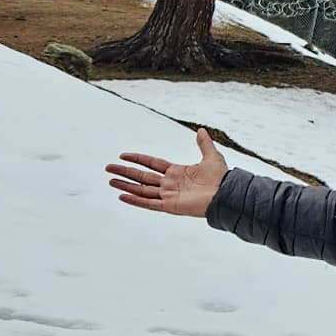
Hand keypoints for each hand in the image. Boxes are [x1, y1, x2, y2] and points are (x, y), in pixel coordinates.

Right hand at [105, 125, 229, 217]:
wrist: (226, 194)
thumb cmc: (221, 179)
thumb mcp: (212, 156)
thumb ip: (204, 144)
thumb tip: (201, 130)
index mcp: (177, 172)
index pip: (152, 163)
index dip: (138, 159)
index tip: (123, 155)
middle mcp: (170, 184)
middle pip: (142, 177)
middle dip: (125, 172)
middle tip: (108, 168)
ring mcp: (169, 195)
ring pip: (142, 190)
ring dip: (126, 186)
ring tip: (110, 181)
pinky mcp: (170, 206)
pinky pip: (149, 203)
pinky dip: (136, 200)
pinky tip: (122, 196)